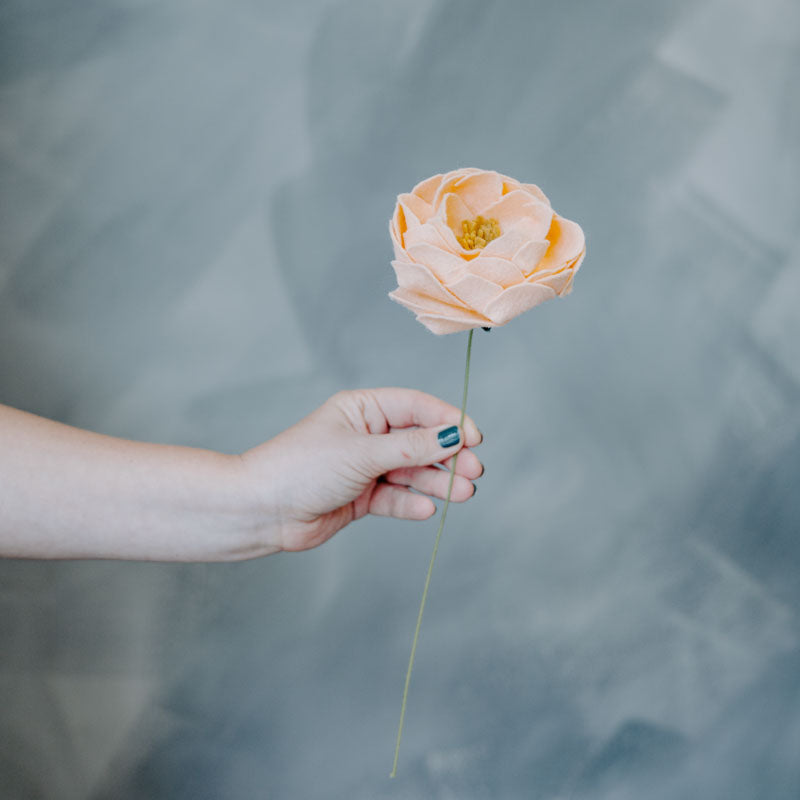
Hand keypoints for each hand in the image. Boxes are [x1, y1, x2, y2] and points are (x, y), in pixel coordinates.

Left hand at [240, 388, 483, 551]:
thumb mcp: (362, 452)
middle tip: (474, 471)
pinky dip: (411, 503)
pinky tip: (426, 510)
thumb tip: (452, 436)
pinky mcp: (362, 497)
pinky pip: (395, 497)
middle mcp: (367, 435)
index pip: (417, 407)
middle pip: (420, 441)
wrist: (263, 510)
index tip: (474, 437)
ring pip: (412, 471)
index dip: (448, 420)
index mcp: (364, 409)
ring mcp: (366, 467)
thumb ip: (410, 447)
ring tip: (463, 494)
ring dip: (438, 482)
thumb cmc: (303, 467)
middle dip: (448, 456)